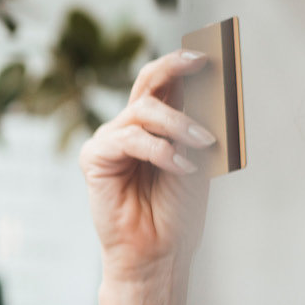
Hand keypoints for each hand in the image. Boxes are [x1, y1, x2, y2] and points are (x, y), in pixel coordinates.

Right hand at [79, 49, 215, 283]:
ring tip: (204, 142)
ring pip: (143, 109)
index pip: (166, 82)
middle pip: (147, 81)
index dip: (183, 63)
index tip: (209, 52)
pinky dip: (160, 150)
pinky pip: (130, 139)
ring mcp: (111, 140)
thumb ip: (196, 125)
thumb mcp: (197, 160)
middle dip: (174, 65)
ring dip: (178, 123)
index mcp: (156, 125)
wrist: (159, 253)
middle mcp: (131, 126)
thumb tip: (206, 87)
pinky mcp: (96, 158)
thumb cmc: (178, 211)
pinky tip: (182, 165)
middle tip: (201, 62)